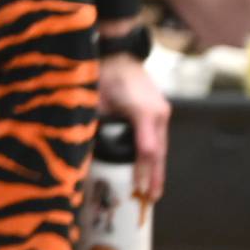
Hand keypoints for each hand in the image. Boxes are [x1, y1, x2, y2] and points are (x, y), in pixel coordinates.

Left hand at [97, 52, 170, 200]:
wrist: (118, 52)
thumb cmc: (104, 73)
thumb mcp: (96, 100)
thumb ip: (95, 122)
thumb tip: (87, 147)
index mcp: (143, 111)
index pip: (146, 150)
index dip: (143, 171)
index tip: (138, 188)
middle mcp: (157, 112)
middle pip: (159, 151)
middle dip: (155, 176)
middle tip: (152, 198)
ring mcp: (161, 110)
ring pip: (162, 145)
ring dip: (158, 167)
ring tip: (154, 189)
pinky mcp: (160, 108)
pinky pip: (159, 136)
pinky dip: (156, 153)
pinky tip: (153, 166)